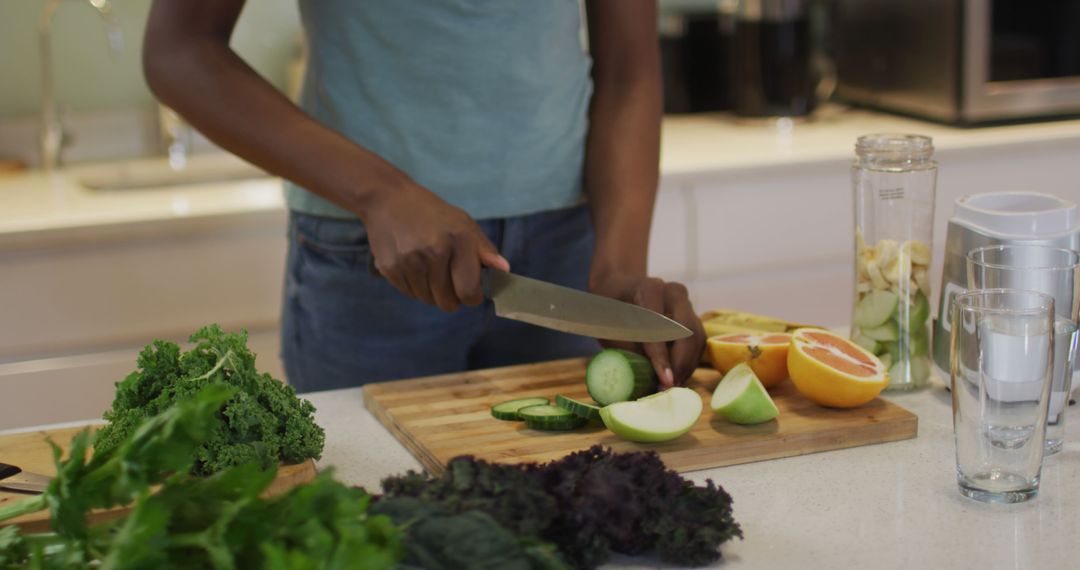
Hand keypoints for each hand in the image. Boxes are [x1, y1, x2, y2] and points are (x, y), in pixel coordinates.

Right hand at [361, 179, 508, 310]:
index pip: (469, 291)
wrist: (388, 199)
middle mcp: (434, 251)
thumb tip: (504, 270)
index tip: (471, 291)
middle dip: (452, 297)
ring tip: (428, 267)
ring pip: (427, 300)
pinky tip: (412, 265)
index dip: (472, 297)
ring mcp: (410, 261)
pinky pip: (409, 293)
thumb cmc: (431, 213)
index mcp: (459, 239)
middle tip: (449, 280)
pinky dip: (414, 286)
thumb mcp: (462, 223)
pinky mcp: (390, 268)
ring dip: (431, 292)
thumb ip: (484, 249)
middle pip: (448, 303)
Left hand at [589, 273, 705, 388]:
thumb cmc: (610, 309)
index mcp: (650, 289)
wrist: (619, 289)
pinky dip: (690, 361)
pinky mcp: (692, 315)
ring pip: (696, 337)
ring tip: (674, 386)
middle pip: (687, 330)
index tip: (665, 380)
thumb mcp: (609, 327)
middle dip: (680, 363)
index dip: (662, 356)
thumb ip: (629, 347)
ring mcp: (686, 303)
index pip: (659, 326)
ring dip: (687, 365)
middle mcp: (673, 292)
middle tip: (671, 387)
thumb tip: (649, 378)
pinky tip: (678, 376)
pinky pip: (698, 341)